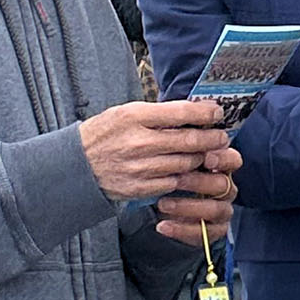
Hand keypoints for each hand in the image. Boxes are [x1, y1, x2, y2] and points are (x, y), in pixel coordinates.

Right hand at [79, 100, 230, 200]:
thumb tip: (191, 111)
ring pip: (185, 164)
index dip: (204, 113)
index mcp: (134, 117)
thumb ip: (156, 113)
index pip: (180, 112)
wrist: (77, 165)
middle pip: (188, 140)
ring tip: (207, 152)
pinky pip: (173, 183)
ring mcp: (140, 167)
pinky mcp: (140, 188)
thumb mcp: (125, 112)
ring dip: (200, 158)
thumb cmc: (104, 133)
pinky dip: (183, 176)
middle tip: (221, 136)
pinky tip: (188, 170)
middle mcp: (138, 142)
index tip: (217, 112)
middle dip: (211, 138)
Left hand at [155, 146, 243, 244]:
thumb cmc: (169, 171)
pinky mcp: (213, 230)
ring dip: (188, 207)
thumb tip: (176, 126)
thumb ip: (180, 145)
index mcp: (220, 166)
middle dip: (198, 182)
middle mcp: (226, 188)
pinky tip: (162, 225)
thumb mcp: (173, 156)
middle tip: (175, 180)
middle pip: (223, 185)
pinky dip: (182, 230)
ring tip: (162, 204)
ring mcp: (222, 210)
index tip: (206, 158)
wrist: (160, 202)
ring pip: (216, 210)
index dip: (223, 159)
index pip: (233, 160)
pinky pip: (205, 235)